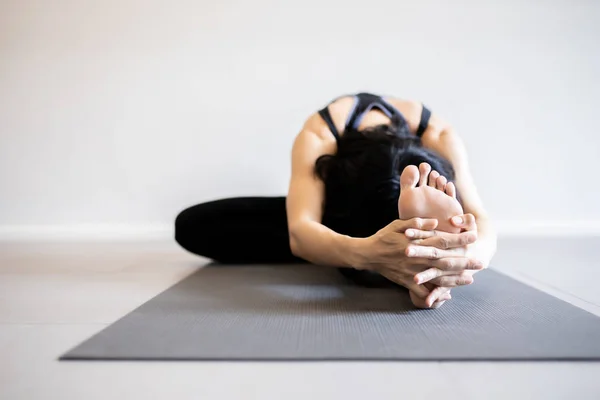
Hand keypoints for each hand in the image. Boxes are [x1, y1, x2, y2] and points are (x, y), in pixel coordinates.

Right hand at [355, 217, 479, 307]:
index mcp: (417, 242)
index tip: (474, 237)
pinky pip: (423, 291)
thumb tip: (435, 222)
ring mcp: (413, 272)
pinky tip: (447, 296)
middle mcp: (418, 258)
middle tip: (481, 263)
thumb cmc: (384, 237)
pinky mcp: (407, 281)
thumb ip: (417, 223)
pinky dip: (435, 294)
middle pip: (446, 261)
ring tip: (470, 279)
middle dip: (465, 262)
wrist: (368, 254)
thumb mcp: (398, 224)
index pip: (443, 240)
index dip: (459, 240)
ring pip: (438, 277)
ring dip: (455, 279)